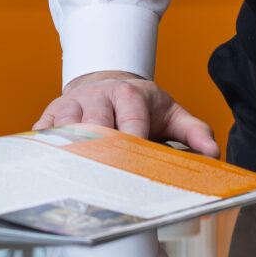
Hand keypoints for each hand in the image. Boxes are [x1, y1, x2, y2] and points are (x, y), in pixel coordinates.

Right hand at [34, 70, 219, 157]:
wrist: (109, 81)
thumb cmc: (142, 104)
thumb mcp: (172, 113)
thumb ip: (194, 132)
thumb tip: (213, 154)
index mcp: (130, 95)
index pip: (131, 122)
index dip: (133, 142)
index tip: (136, 164)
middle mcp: (99, 96)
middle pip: (96, 124)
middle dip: (100, 149)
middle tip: (104, 175)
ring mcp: (74, 103)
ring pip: (67, 126)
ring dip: (69, 149)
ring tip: (75, 173)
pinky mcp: (53, 111)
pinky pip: (43, 130)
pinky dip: (42, 146)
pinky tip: (46, 163)